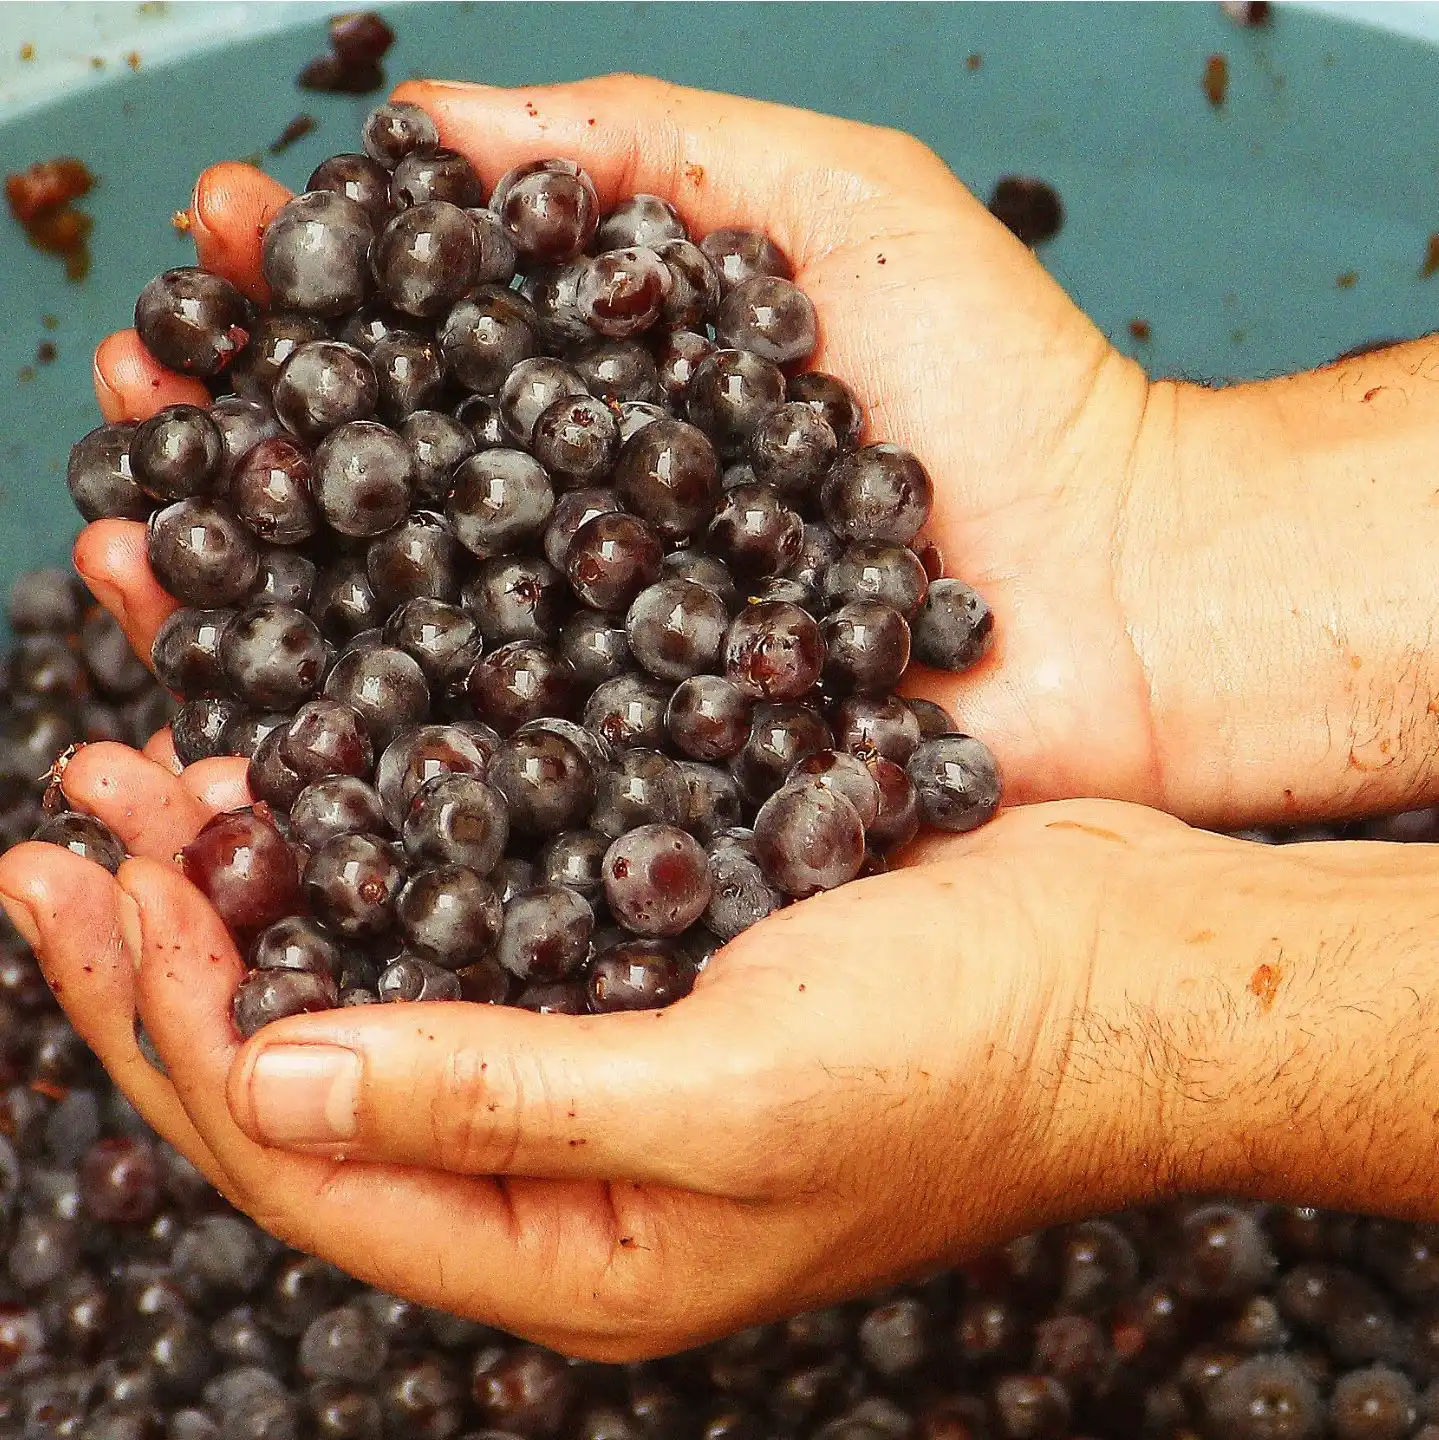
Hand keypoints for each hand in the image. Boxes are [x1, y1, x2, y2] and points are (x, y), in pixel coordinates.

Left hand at [0, 741, 1203, 1358]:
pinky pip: (467, 906)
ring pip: (371, 978)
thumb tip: (268, 1084)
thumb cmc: (972, 1053)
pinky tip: (320, 768)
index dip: (182, 1025)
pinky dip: (380, 840)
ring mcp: (599, 1058)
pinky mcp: (642, 957)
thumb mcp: (736, 1101)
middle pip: (303, 1074)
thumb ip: (504, 1106)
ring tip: (146, 775)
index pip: (303, 1156)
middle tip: (64, 824)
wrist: (1124, 966)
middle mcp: (561, 1170)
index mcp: (571, 1252)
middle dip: (171, 954)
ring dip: (258, 882)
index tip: (103, 886)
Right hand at [80, 72, 1160, 806]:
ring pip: (403, 647)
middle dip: (247, 451)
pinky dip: (377, 766)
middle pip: (383, 499)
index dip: (313, 303)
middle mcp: (588, 549)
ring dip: (256, 602)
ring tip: (132, 554)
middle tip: (136, 405)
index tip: (220, 255)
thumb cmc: (1000, 390)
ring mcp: (613, 678)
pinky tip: (251, 731)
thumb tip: (431, 123)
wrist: (1122, 589)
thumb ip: (640, 156)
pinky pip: (494, 787)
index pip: (420, 349)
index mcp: (610, 413)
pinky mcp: (645, 796)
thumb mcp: (824, 205)